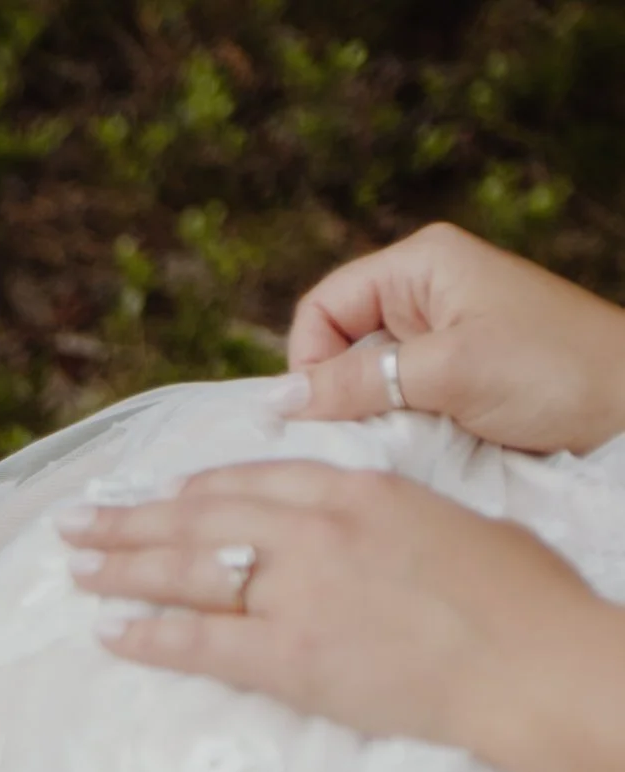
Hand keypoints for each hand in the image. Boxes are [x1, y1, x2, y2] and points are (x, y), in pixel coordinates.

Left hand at [57, 460, 606, 760]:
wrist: (533, 664)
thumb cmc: (521, 599)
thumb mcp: (452, 523)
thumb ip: (387, 518)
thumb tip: (361, 527)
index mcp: (357, 492)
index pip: (254, 479)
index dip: (198, 489)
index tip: (163, 495)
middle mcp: (313, 533)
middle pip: (200, 518)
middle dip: (131, 519)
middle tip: (78, 522)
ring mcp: (295, 593)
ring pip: (185, 571)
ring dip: (120, 567)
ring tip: (74, 567)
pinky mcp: (288, 656)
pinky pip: (198, 641)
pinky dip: (147, 636)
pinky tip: (109, 631)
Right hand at [285, 222, 624, 454]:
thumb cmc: (557, 373)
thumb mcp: (447, 373)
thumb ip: (356, 382)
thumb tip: (278, 402)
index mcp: (422, 264)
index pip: (322, 308)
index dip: (310, 360)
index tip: (324, 412)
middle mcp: (428, 292)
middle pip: (340, 345)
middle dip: (343, 392)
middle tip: (364, 432)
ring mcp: (447, 335)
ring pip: (369, 380)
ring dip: (376, 414)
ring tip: (406, 437)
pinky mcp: (461, 376)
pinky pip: (402, 400)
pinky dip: (403, 426)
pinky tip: (426, 443)